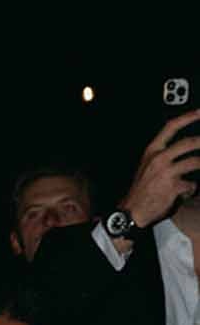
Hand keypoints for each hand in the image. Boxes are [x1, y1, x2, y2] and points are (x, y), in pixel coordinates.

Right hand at [119, 109, 199, 232]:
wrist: (131, 212)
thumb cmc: (140, 190)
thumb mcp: (147, 166)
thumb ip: (163, 155)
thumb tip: (184, 149)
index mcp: (152, 151)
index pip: (171, 127)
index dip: (188, 117)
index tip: (199, 112)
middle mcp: (159, 159)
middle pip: (189, 143)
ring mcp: (167, 172)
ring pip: (194, 162)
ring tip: (197, 172)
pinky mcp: (173, 187)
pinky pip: (192, 184)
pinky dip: (191, 189)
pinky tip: (185, 193)